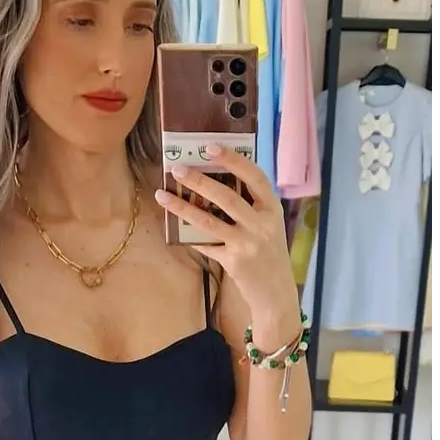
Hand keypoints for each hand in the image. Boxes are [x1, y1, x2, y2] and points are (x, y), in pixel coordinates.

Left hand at [154, 145, 300, 337]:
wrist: (276, 293)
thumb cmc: (269, 253)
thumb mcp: (269, 225)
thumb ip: (251, 205)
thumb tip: (215, 181)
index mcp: (272, 208)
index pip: (254, 176)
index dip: (233, 159)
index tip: (211, 147)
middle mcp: (262, 224)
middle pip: (227, 196)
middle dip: (199, 181)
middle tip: (177, 169)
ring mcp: (247, 244)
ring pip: (209, 220)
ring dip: (183, 207)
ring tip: (162, 194)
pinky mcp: (234, 262)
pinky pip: (205, 244)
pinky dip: (189, 235)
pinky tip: (171, 225)